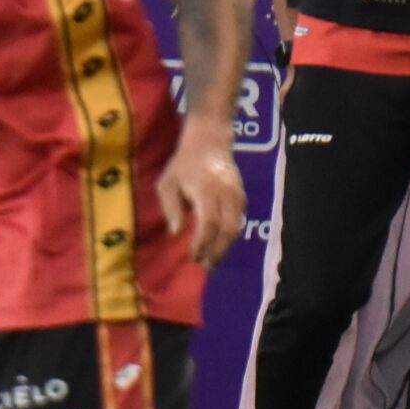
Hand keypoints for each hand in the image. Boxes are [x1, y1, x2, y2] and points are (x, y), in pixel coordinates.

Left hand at [154, 119, 244, 267]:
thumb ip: (171, 207)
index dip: (203, 242)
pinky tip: (218, 246)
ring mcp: (238, 195)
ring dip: (225, 247)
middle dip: (218, 251)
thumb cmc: (183, 164)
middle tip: (206, 267)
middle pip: (228, 228)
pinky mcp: (242, 197)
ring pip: (236, 226)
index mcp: (206, 189)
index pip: (209, 221)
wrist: (210, 141)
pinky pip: (239, 220)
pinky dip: (229, 236)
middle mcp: (226, 193)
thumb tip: (176, 233)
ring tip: (212, 261)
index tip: (193, 257)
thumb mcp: (167, 183)